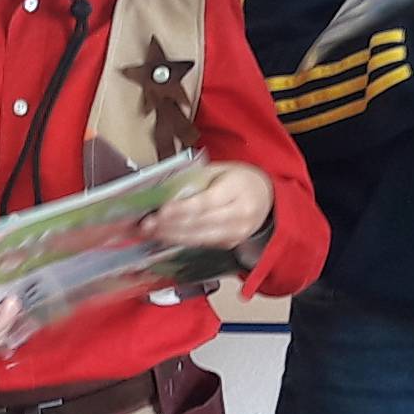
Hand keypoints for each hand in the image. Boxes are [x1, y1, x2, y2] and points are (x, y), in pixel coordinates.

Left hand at [144, 160, 272, 252]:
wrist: (267, 199)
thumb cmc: (239, 180)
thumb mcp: (220, 169)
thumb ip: (194, 179)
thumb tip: (164, 190)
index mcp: (238, 189)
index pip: (205, 203)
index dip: (181, 209)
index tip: (160, 211)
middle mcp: (240, 215)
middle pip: (200, 223)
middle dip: (169, 225)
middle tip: (145, 224)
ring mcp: (236, 233)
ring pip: (199, 238)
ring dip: (170, 236)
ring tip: (149, 232)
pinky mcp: (230, 244)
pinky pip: (201, 244)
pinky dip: (181, 240)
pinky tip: (164, 236)